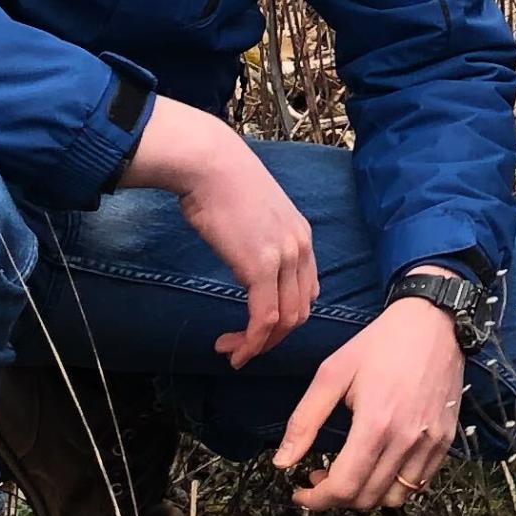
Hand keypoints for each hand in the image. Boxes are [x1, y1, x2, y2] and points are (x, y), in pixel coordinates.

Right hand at [123, 97, 317, 366]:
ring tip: (232, 351)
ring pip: (285, 321)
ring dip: (259, 345)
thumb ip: (261, 240)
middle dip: (273, 339)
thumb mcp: (254, 214)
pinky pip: (264, 318)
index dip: (285, 319)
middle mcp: (301, 248)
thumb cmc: (221, 184)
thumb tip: (247, 260)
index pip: (307, 292)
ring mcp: (284, 257)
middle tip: (242, 348)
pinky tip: (233, 348)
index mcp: (301, 236)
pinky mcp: (260, 267)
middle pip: (300, 311)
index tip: (257, 329)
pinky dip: (251, 342)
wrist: (209, 164)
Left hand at [271, 293, 463, 511]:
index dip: (316, 500)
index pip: (344, 487)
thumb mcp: (333, 373)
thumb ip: (305, 420)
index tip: (301, 493)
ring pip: (394, 497)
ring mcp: (430, 442)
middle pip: (366, 498)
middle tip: (320, 477)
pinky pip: (419, 483)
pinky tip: (379, 465)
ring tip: (351, 473)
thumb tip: (282, 462)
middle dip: (335, 498)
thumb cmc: (381, 343)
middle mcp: (406, 439)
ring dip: (366, 496)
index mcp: (376, 423)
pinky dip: (394, 486)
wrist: (434, 322)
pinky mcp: (446, 440)